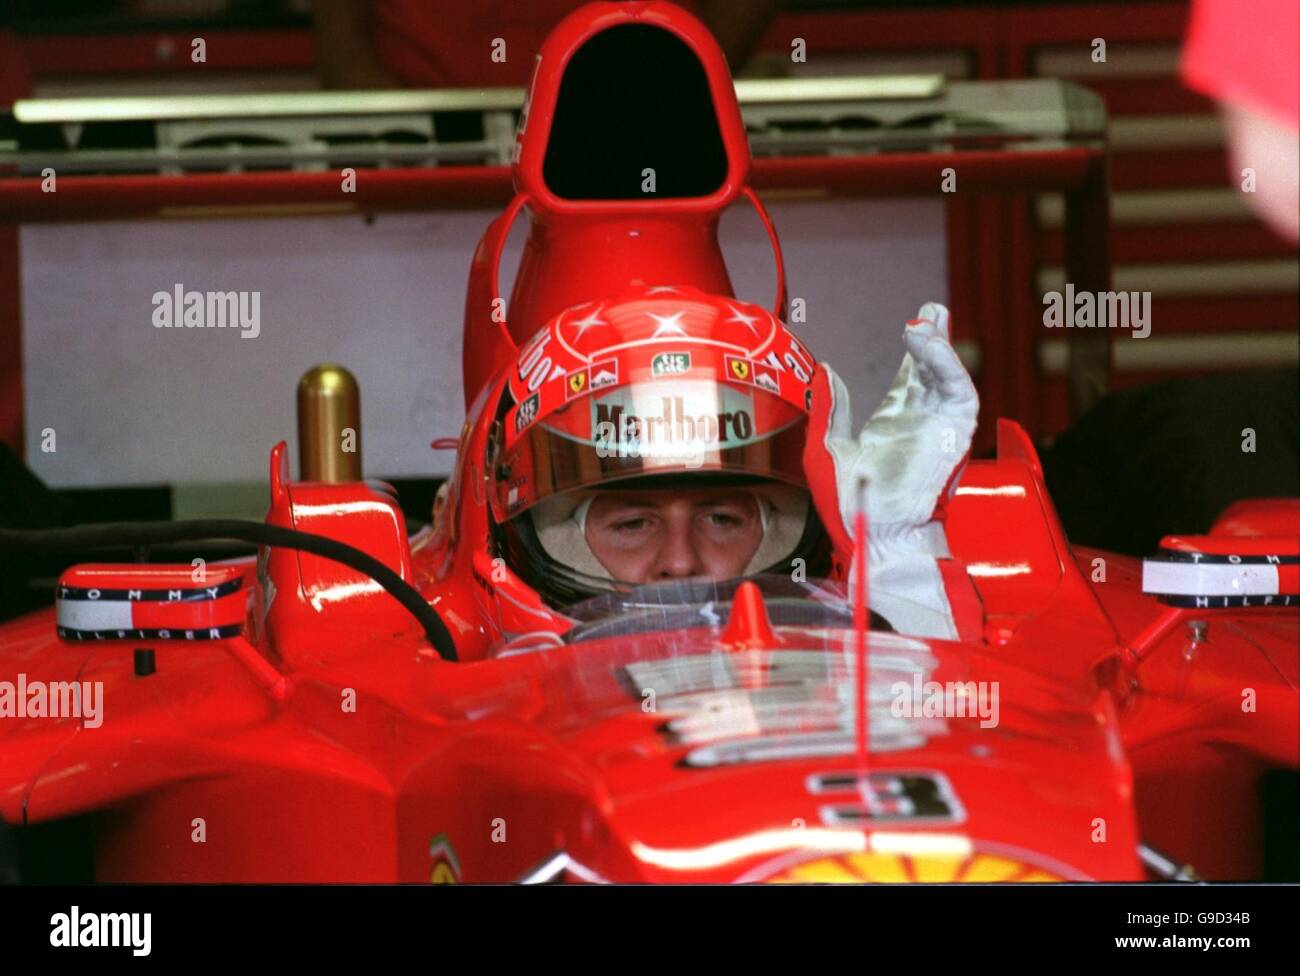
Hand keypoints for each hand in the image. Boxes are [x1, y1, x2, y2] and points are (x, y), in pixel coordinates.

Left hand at [803, 303, 978, 637]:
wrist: (873, 538)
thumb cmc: (850, 507)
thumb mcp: (826, 448)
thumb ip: (830, 409)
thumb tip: (827, 371)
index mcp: (893, 427)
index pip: (910, 380)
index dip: (914, 353)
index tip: (913, 325)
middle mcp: (920, 425)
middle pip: (933, 372)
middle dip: (935, 340)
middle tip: (931, 310)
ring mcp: (937, 429)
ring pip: (947, 378)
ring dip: (940, 348)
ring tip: (927, 322)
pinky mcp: (953, 436)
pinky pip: (958, 394)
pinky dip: (948, 366)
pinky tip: (931, 345)